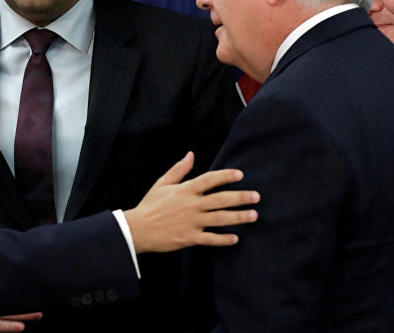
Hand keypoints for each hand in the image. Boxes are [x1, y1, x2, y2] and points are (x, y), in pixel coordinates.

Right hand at [124, 152, 258, 252]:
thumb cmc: (150, 205)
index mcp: (185, 190)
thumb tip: (191, 154)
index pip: (209, 180)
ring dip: (238, 217)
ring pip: (219, 219)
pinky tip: (235, 238)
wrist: (137, 229)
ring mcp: (191, 222)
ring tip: (254, 215)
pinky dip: (223, 239)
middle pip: (220, 199)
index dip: (225, 176)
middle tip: (256, 196)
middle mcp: (191, 205)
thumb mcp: (162, 183)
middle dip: (240, 197)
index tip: (240, 174)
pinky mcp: (189, 238)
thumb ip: (179, 169)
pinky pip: (210, 239)